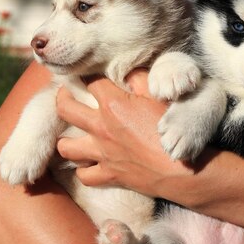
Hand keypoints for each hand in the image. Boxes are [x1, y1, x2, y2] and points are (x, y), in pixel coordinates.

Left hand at [55, 69, 193, 195]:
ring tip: (70, 134)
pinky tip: (87, 164)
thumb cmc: (173, 130)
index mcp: (113, 105)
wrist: (181, 168)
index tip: (88, 73)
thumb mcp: (159, 96)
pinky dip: (84, 170)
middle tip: (66, 95)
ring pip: (66, 146)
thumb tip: (128, 68)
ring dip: (65, 139)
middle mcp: (101, 128)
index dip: (88, 75)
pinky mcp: (109, 175)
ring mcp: (102, 153)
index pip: (90, 81)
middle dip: (62, 98)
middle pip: (65, 109)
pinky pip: (84, 175)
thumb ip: (140, 78)